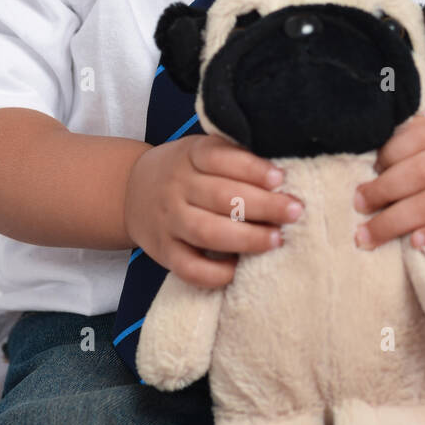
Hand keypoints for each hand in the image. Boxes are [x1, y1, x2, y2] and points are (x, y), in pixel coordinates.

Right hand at [123, 133, 302, 288]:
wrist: (130, 191)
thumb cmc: (184, 171)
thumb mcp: (200, 151)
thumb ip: (233, 157)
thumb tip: (282, 177)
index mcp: (189, 155)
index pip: (218, 157)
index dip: (250, 168)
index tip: (280, 178)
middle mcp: (176, 187)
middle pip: (220, 196)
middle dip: (262, 205)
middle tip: (294, 211)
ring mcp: (168, 221)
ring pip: (206, 232)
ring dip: (245, 238)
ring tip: (276, 240)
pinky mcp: (164, 252)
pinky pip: (188, 268)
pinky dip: (214, 273)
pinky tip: (238, 270)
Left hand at [352, 115, 424, 249]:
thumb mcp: (412, 152)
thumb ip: (388, 151)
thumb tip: (349, 160)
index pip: (414, 138)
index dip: (387, 154)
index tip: (365, 169)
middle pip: (420, 173)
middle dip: (383, 190)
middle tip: (358, 204)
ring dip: (394, 221)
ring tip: (366, 234)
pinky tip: (414, 242)